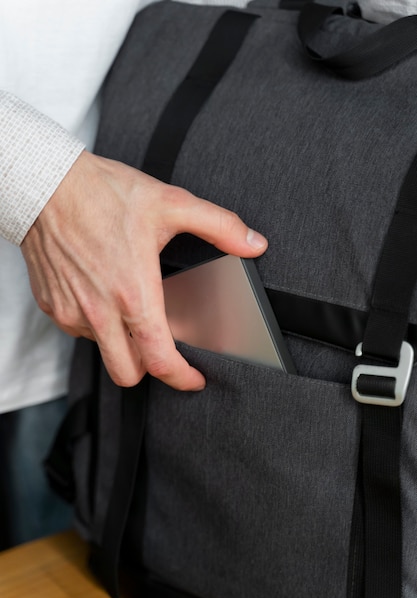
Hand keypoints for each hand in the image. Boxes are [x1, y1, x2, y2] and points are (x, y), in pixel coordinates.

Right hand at [21, 150, 267, 389]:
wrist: (45, 184)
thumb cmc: (102, 193)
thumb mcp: (170, 204)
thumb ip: (219, 226)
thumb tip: (254, 243)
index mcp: (133, 293)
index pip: (159, 360)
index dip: (182, 378)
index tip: (193, 378)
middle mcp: (100, 311)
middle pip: (127, 374)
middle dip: (149, 369)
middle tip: (162, 349)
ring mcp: (72, 312)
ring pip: (102, 351)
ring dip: (120, 343)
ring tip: (129, 309)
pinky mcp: (52, 306)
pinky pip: (79, 331)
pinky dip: (96, 324)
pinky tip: (102, 294)